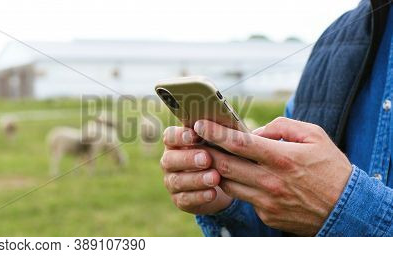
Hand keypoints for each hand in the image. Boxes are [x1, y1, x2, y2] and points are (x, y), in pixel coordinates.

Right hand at [160, 126, 232, 214]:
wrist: (221, 181)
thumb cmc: (219, 153)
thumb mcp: (219, 142)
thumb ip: (217, 132)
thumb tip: (226, 121)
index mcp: (176, 142)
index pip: (169, 136)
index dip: (180, 136)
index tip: (194, 135)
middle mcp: (169, 161)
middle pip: (170, 160)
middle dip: (189, 159)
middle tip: (207, 158)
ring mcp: (172, 181)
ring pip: (177, 181)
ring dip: (196, 179)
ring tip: (215, 177)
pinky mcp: (179, 199)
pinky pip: (185, 199)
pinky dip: (199, 196)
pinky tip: (213, 193)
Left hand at [194, 117, 351, 235]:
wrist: (347, 209)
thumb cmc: (330, 167)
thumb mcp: (314, 136)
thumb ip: (282, 127)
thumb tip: (255, 131)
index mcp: (282, 158)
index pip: (239, 143)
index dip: (216, 132)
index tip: (200, 123)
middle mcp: (271, 181)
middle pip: (225, 165)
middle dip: (205, 151)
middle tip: (195, 141)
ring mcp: (267, 201)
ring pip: (228, 184)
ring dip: (216, 170)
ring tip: (211, 157)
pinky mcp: (266, 215)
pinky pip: (244, 198)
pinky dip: (238, 185)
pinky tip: (238, 176)